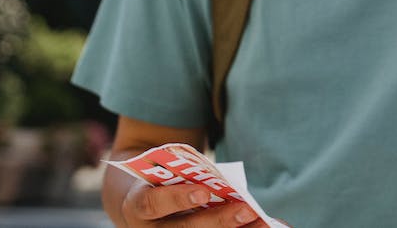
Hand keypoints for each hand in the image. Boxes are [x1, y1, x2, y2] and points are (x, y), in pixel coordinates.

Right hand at [120, 181, 265, 226]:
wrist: (146, 201)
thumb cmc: (163, 180)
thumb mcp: (166, 173)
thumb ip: (189, 175)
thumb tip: (228, 181)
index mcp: (138, 206)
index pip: (153, 203)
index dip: (178, 198)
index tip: (204, 191)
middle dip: (217, 220)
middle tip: (246, 210)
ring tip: (259, 221)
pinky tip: (258, 226)